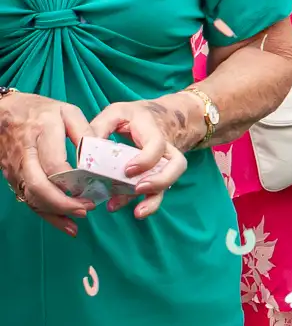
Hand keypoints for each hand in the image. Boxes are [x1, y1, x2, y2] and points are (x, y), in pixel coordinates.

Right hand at [0, 91, 91, 233]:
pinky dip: (44, 213)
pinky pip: (27, 198)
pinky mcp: (12, 176)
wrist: (3, 111)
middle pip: (39, 186)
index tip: (92, 189)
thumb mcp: (67, 111)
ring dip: (53, 213)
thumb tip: (98, 153)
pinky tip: (62, 222)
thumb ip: (84, 131)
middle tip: (86, 210)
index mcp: (42, 133)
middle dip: (62, 203)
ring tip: (76, 222)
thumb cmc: (40, 110)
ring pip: (30, 197)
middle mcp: (25, 153)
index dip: (73, 182)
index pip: (55, 164)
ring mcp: (16, 167)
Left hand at [87, 100, 190, 217]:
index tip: (127, 171)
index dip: (145, 159)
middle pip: (176, 164)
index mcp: (151, 129)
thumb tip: (82, 151)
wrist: (160, 116)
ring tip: (138, 213)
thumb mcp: (115, 113)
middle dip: (160, 180)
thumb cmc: (133, 116)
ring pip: (171, 181)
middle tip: (139, 189)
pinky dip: (148, 202)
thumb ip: (99, 127)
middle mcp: (165, 146)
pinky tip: (133, 211)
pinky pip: (159, 190)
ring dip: (155, 198)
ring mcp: (164, 162)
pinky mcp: (159, 173)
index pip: (157, 144)